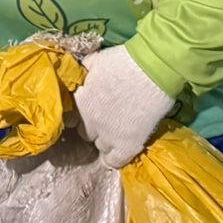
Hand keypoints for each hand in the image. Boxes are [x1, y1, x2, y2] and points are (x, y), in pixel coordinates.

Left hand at [72, 44, 173, 167]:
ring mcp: (107, 135)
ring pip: (100, 146)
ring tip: (118, 132)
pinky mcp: (127, 145)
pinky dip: (114, 159)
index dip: (80, 114)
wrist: (152, 69)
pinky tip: (119, 152)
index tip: (88, 111)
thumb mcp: (94, 62)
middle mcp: (88, 121)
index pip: (70, 117)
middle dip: (94, 126)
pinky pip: (114, 161)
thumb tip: (81, 75)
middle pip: (85, 132)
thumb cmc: (123, 61)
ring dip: (106, 140)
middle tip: (107, 119)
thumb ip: (84, 73)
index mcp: (79, 101)